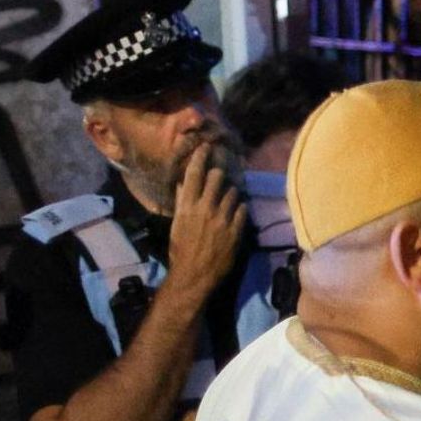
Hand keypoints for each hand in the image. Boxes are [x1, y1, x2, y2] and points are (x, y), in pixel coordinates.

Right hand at [166, 145, 244, 296]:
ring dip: (232, 192)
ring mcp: (222, 218)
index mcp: (186, 207)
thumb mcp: (177, 224)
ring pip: (233, 191)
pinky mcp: (236, 228)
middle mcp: (205, 208)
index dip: (200, 158)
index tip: (205, 147)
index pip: (194, 175)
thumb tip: (183, 183)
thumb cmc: (181, 249)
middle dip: (220, 173)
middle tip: (222, 174)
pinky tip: (237, 212)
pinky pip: (243, 208)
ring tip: (229, 197)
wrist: (194, 274)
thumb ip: (182, 202)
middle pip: (217, 177)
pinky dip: (240, 208)